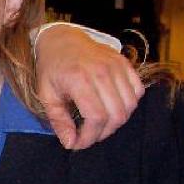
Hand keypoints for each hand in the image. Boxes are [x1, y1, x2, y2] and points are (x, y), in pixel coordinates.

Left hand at [35, 25, 144, 149]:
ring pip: (129, 106)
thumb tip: (70, 143)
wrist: (61, 39)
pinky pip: (137, 91)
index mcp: (79, 79)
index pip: (96, 117)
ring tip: (99, 124)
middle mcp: (101, 72)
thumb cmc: (51, 68)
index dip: (89, 137)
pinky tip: (112, 107)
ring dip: (117, 122)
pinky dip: (129, 105)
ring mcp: (116, 66)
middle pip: (116, 115)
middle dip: (102, 133)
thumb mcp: (46, 95)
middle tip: (89, 135)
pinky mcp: (125, 63)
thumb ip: (58, 120)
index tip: (79, 143)